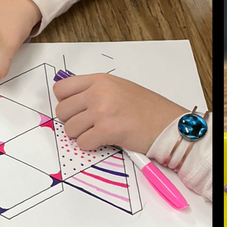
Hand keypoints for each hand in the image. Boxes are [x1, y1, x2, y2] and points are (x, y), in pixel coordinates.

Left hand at [53, 73, 186, 153]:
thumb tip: (71, 102)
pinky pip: (82, 143)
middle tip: (87, 125)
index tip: (74, 109)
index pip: (61, 89)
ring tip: (97, 133)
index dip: (65, 102)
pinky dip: (90, 146)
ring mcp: (101, 110)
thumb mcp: (118, 88)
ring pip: (69, 129)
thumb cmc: (146, 108)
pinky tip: (104, 140)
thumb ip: (95, 90)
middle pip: (62, 111)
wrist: (165, 123)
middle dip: (71, 121)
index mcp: (99, 80)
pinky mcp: (106, 130)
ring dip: (81, 135)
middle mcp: (98, 92)